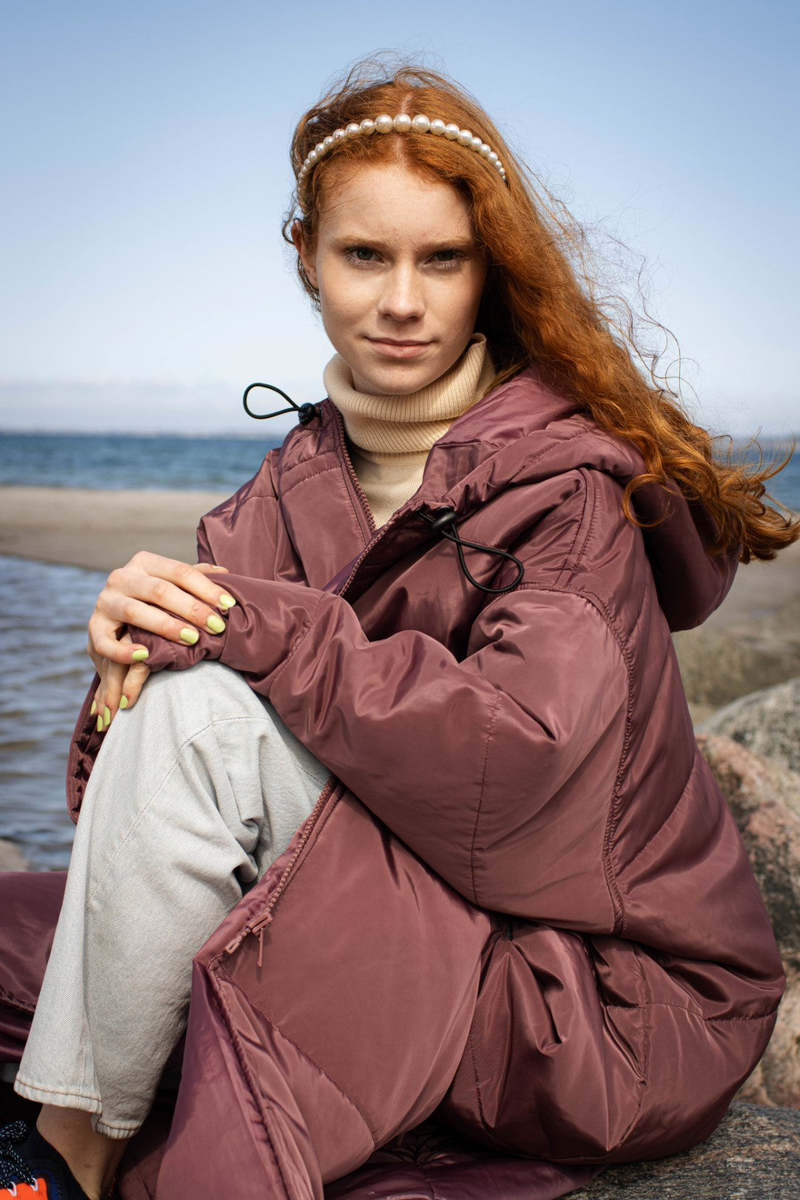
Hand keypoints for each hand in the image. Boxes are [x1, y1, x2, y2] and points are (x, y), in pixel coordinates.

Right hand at [87, 552, 235, 729]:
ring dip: (165, 626)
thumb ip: (195, 578)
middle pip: (160, 590)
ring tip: (192, 639)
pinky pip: (106, 642)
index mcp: (145, 562)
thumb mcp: (172, 585)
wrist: (115, 623)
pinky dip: (124, 650)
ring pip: (135, 612)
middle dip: (191, 609)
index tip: (229, 605)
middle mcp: (122, 577)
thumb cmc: (153, 602)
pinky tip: (145, 655)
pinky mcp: (94, 628)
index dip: (206, 588)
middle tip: (216, 626)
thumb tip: (225, 572)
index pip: (180, 571)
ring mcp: (105, 601)